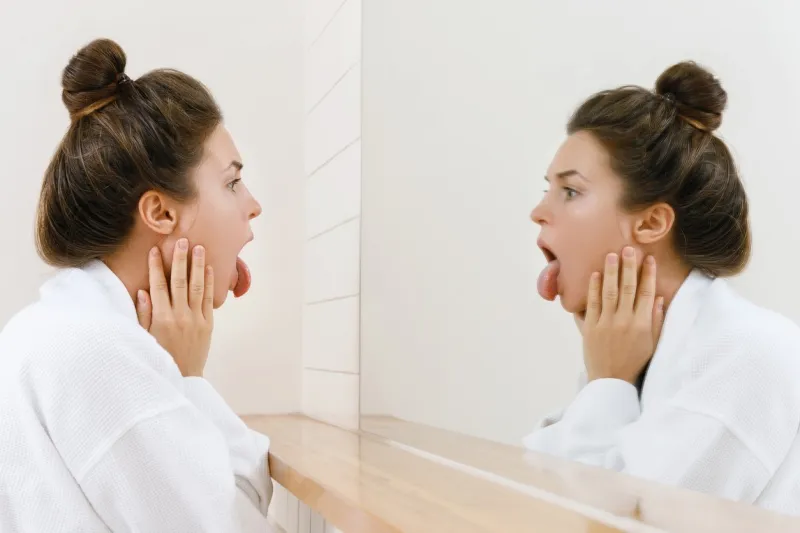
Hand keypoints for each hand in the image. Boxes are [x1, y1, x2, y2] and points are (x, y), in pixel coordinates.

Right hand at [136, 239, 213, 376]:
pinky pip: (209, 300)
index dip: (157, 267)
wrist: (183, 377)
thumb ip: (144, 314)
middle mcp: (180, 316)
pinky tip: (209, 269)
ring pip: (197, 287)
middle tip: (181, 240)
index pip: (158, 286)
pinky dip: (209, 283)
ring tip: (199, 248)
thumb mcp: (145, 337)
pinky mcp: (208, 324)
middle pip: (180, 282)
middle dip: (180, 260)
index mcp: (162, 319)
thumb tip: (142, 290)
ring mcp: (196, 319)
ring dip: (198, 266)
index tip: (156, 250)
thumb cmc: (160, 356)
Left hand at [581, 247, 664, 383]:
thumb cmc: (634, 362)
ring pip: (610, 292)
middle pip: (628, 288)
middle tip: (628, 248)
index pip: (647, 293)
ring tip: (611, 255)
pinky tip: (595, 274)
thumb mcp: (652, 343)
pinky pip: (592, 304)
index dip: (649, 274)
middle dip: (629, 266)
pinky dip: (593, 288)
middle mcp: (625, 321)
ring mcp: (606, 323)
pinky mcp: (590, 328)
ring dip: (610, 272)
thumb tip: (659, 297)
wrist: (611, 381)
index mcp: (643, 324)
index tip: (649, 259)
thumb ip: (656, 320)